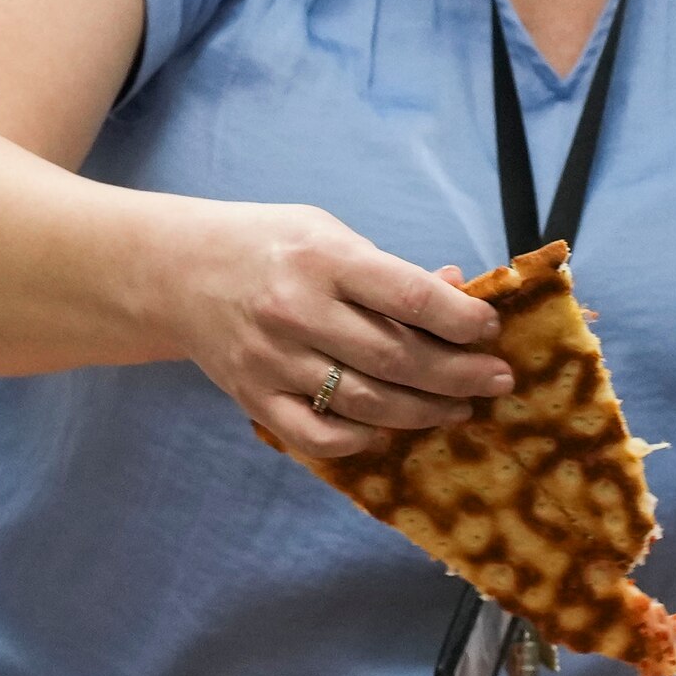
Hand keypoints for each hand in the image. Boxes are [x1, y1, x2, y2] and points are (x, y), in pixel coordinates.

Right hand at [162, 202, 513, 458]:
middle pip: (396, 358)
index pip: (410, 297)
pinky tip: (389, 430)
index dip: (462, 320)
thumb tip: (457, 293)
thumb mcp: (328, 234)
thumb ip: (388, 270)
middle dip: (459, 374)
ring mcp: (273, 361)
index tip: (491, 330)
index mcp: (322, 258)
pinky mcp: (254, 397)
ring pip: (366, 403)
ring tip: (458, 407)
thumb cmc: (268, 246)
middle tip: (497, 381)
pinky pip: (319, 436)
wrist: (177, 271)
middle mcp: (297, 311)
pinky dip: (362, 440)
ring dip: (424, 411)